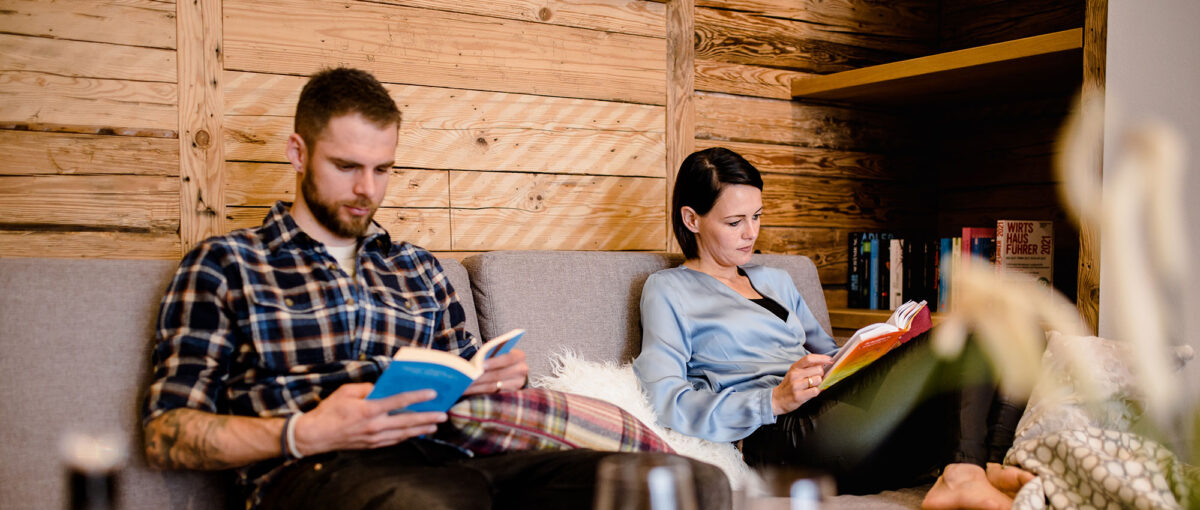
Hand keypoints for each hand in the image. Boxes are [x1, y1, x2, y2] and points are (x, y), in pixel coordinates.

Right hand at [292, 383, 445, 455]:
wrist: (315, 436)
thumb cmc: (329, 411)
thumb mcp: (346, 392)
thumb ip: (367, 388)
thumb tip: (381, 388)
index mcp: (368, 409)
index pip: (398, 402)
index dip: (417, 397)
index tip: (432, 393)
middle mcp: (374, 425)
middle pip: (406, 421)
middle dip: (427, 417)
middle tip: (443, 414)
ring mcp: (374, 438)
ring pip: (403, 433)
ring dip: (421, 428)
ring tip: (436, 424)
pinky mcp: (372, 445)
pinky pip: (394, 440)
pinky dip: (407, 436)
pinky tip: (417, 432)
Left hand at [463, 348, 527, 395]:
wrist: (512, 369)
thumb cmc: (501, 357)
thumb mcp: (500, 352)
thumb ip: (492, 354)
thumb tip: (477, 362)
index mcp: (519, 356)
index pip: (508, 359)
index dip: (494, 362)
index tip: (482, 365)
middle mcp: (521, 370)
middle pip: (498, 374)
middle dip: (481, 376)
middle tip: (466, 377)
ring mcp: (517, 384)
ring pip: (493, 386)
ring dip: (477, 386)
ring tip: (464, 386)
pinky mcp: (509, 394)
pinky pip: (492, 394)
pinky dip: (479, 392)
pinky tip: (469, 391)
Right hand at [771, 354, 832, 414]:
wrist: (777, 399)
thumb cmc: (789, 385)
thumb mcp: (795, 372)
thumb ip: (807, 367)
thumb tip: (822, 363)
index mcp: (795, 367)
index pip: (810, 358)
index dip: (822, 358)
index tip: (829, 360)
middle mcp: (795, 375)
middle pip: (818, 369)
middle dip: (821, 374)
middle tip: (816, 378)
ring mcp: (796, 385)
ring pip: (818, 380)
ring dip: (818, 383)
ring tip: (812, 386)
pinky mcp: (799, 396)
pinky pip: (815, 391)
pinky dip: (816, 391)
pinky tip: (811, 392)